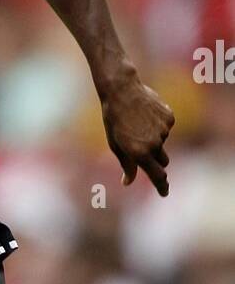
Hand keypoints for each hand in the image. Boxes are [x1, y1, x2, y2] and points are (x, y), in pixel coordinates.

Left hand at [100, 70, 174, 196]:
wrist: (121, 91)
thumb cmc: (114, 119)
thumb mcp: (115, 144)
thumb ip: (126, 164)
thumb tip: (128, 182)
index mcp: (139, 153)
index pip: (157, 176)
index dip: (162, 186)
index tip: (164, 193)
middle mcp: (154, 144)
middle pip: (162, 161)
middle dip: (155, 160)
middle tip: (142, 148)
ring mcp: (163, 130)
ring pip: (163, 142)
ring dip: (154, 139)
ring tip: (138, 123)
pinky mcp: (169, 118)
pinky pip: (166, 127)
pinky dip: (158, 124)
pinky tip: (145, 113)